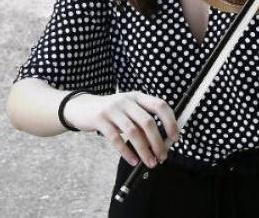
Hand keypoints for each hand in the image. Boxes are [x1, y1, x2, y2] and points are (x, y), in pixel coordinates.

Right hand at [65, 92, 179, 167]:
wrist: (83, 107)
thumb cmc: (113, 113)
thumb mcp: (129, 110)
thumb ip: (143, 121)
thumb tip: (163, 142)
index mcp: (138, 96)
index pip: (160, 105)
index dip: (171, 121)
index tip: (175, 138)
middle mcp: (127, 100)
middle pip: (148, 122)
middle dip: (158, 142)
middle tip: (163, 156)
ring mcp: (112, 109)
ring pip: (133, 132)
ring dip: (144, 150)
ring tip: (150, 162)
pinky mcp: (100, 119)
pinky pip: (116, 139)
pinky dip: (126, 152)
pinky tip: (133, 161)